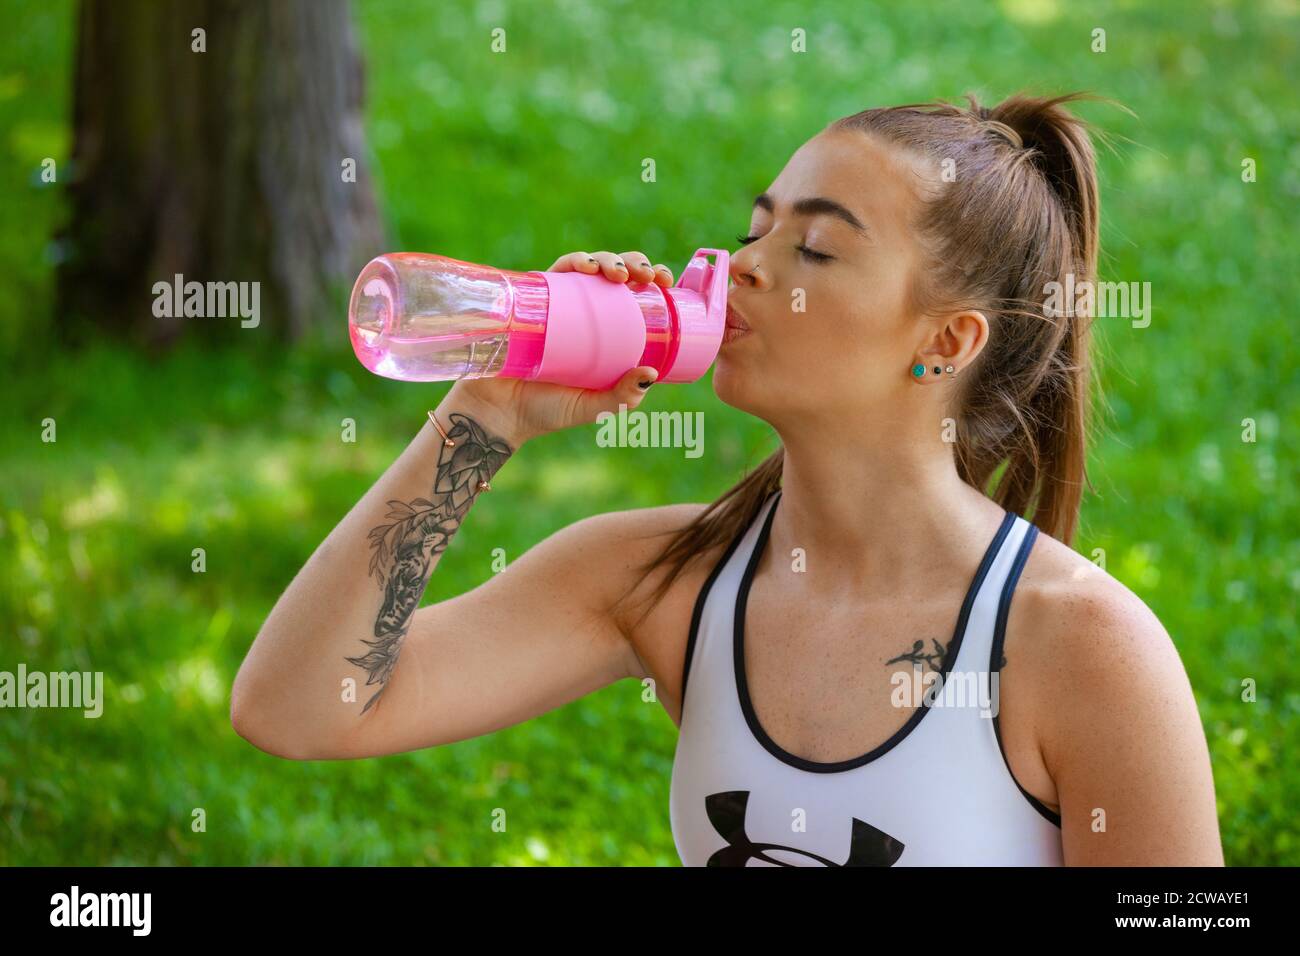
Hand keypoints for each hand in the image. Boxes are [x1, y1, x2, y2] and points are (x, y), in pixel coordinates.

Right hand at [444, 250, 673, 446]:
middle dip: (635, 263)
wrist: (497, 413)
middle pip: (615, 274)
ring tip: (618, 273)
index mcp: (606, 332)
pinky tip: (586, 267)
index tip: (666, 281)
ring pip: (588, 266)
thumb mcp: (594, 407)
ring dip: (608, 258)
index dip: (652, 280)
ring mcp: (559, 303)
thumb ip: (621, 398)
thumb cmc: (547, 410)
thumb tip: (651, 373)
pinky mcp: (534, 299)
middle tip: (647, 276)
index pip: (634, 297)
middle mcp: (584, 312)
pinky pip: (556, 272)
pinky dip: (574, 261)